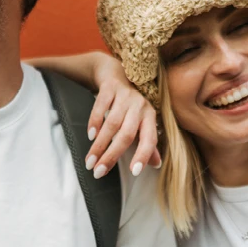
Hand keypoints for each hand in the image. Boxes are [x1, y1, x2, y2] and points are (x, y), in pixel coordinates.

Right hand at [84, 55, 160, 179]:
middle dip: (112, 156)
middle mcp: (140, 105)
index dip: (143, 156)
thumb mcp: (140, 122)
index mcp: (150, 116)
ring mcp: (125, 95)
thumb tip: (156, 164)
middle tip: (98, 172)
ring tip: (90, 161)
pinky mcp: (110, 87)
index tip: (134, 172)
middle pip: (127, 135)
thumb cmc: (129, 105)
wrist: (115, 74)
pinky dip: (95, 121)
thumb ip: (147, 143)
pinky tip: (90, 136)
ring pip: (112, 124)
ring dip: (100, 145)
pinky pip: (101, 105)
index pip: (149, 139)